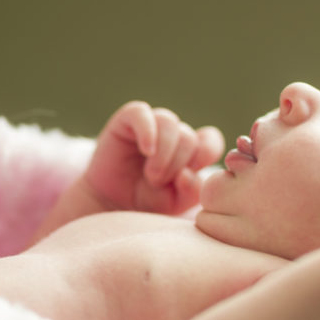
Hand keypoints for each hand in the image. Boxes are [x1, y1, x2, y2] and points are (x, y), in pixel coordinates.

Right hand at [84, 101, 223, 214]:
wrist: (109, 205)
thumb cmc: (145, 202)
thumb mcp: (175, 202)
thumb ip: (191, 190)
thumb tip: (188, 174)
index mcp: (189, 151)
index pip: (210, 140)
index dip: (206, 153)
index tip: (189, 174)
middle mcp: (172, 135)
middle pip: (188, 137)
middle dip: (176, 164)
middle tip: (158, 183)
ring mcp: (151, 126)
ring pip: (170, 124)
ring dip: (164, 154)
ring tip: (151, 176)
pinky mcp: (127, 121)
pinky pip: (141, 113)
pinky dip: (148, 131)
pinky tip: (147, 151)